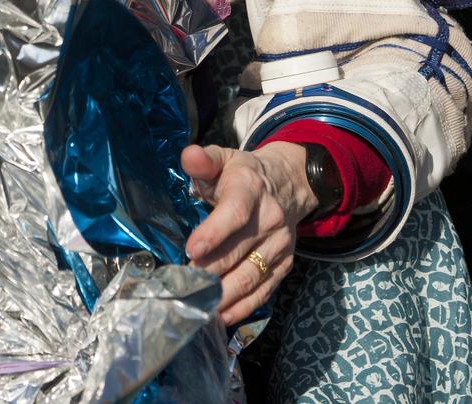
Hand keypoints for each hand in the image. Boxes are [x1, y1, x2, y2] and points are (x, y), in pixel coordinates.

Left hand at [181, 142, 315, 324]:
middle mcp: (270, 220)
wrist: (288, 184)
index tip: (191, 250)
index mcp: (250, 189)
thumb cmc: (243, 174)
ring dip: (224, 294)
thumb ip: (204, 160)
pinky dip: (243, 306)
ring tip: (198, 305)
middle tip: (183, 284)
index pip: (234, 213)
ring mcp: (280, 245)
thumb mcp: (224, 158)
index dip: (213, 233)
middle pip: (238, 251)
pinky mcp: (284, 264)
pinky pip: (264, 290)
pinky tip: (221, 316)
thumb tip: (188, 156)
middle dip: (210, 271)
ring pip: (251, 276)